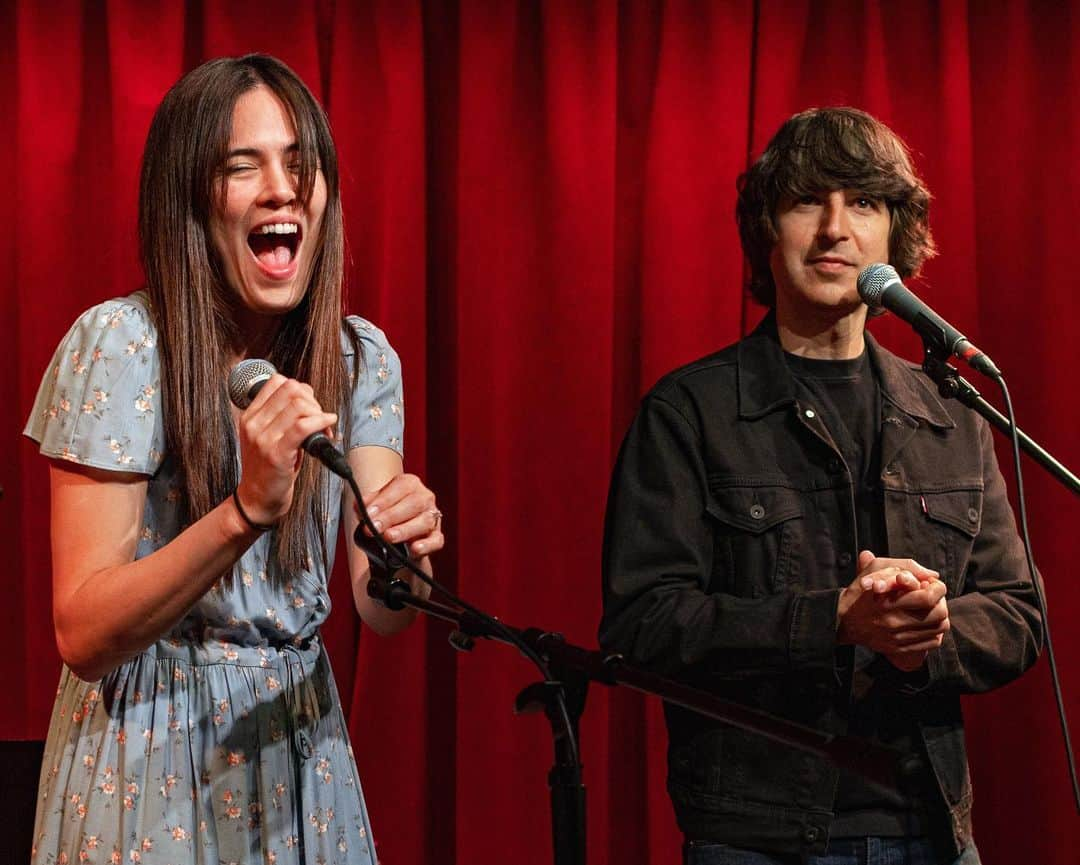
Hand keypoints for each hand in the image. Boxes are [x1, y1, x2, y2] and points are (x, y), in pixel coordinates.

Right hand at [234, 374, 337, 525]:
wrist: (258, 499)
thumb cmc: (268, 468)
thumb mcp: (269, 436)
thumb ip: (282, 416)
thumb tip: (310, 398)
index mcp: (250, 415)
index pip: (278, 382)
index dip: (301, 389)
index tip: (311, 406)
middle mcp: (253, 423)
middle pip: (291, 389)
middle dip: (313, 400)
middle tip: (320, 419)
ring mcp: (263, 438)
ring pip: (299, 405)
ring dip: (320, 414)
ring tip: (325, 430)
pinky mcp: (276, 454)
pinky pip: (303, 426)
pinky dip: (321, 422)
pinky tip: (328, 426)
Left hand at [360, 473, 444, 557]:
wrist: (399, 533)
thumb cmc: (387, 514)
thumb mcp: (375, 505)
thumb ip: (366, 504)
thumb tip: (360, 507)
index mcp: (410, 484)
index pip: (400, 487)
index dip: (384, 501)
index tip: (368, 514)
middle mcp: (425, 498)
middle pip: (414, 503)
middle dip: (391, 516)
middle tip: (374, 527)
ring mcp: (433, 517)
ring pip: (425, 522)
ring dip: (405, 530)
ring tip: (388, 537)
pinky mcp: (437, 537)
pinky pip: (436, 541)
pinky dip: (426, 545)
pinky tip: (414, 548)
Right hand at [838, 551, 949, 671]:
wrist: (842, 620)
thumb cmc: (862, 591)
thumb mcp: (876, 569)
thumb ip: (905, 566)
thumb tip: (932, 575)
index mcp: (888, 601)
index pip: (928, 597)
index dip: (937, 589)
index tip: (932, 584)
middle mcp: (894, 622)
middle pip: (938, 614)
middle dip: (941, 602)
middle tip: (933, 597)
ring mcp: (898, 638)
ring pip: (938, 629)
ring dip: (940, 617)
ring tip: (930, 609)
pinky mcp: (899, 648)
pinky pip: (931, 643)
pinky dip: (935, 632)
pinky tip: (925, 623)